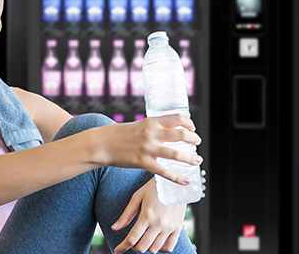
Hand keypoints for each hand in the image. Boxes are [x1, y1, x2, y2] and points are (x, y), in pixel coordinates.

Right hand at [80, 114, 200, 184]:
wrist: (101, 144)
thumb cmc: (118, 135)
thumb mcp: (138, 125)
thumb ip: (152, 128)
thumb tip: (167, 132)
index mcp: (151, 122)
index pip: (177, 118)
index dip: (189, 123)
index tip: (192, 128)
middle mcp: (152, 134)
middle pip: (181, 135)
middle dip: (193, 139)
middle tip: (197, 143)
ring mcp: (148, 149)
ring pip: (176, 154)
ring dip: (190, 158)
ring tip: (197, 161)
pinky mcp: (143, 163)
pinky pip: (164, 172)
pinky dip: (177, 177)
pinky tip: (186, 181)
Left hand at [111, 181, 190, 252]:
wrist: (176, 182)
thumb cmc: (155, 187)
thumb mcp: (137, 197)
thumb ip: (126, 215)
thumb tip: (114, 228)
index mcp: (147, 215)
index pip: (132, 239)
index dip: (122, 247)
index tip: (117, 250)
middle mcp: (159, 223)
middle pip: (142, 247)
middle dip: (133, 247)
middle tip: (132, 242)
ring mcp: (169, 227)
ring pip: (155, 249)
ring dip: (146, 248)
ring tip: (143, 240)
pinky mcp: (178, 228)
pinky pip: (170, 247)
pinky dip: (161, 249)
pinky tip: (156, 243)